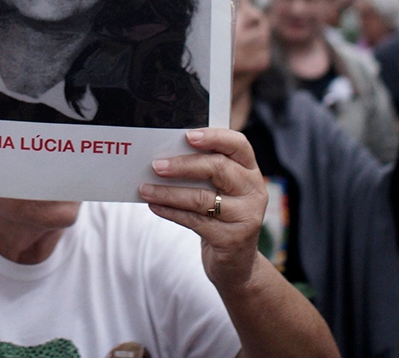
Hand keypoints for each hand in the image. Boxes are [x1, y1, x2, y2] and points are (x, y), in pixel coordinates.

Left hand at [138, 128, 265, 293]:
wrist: (237, 262)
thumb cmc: (222, 215)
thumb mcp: (221, 190)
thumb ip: (204, 171)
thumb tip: (164, 153)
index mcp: (250, 171)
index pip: (238, 145)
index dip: (214, 137)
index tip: (188, 135)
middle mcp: (253, 191)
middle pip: (218, 168)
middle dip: (183, 165)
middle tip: (156, 165)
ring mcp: (246, 216)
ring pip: (202, 198)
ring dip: (168, 192)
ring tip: (145, 189)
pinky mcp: (232, 239)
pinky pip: (195, 221)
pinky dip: (170, 212)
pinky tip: (154, 206)